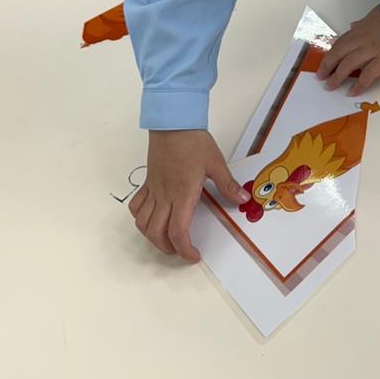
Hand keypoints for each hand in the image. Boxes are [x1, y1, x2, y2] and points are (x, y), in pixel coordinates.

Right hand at [129, 129, 249, 261]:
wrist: (173, 123)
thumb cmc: (194, 142)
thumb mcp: (216, 163)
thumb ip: (227, 184)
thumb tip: (243, 199)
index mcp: (183, 194)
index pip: (178, 232)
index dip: (184, 249)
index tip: (194, 255)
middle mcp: (165, 196)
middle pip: (156, 233)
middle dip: (168, 249)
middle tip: (181, 250)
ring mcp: (153, 190)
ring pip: (142, 223)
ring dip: (152, 237)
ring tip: (166, 238)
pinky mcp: (147, 182)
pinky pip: (136, 205)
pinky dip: (140, 218)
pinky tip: (151, 218)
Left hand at [317, 5, 379, 95]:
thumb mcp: (376, 14)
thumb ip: (363, 23)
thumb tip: (353, 25)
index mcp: (361, 28)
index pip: (341, 42)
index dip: (331, 53)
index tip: (326, 61)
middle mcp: (362, 39)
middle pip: (339, 53)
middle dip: (328, 65)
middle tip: (321, 76)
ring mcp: (371, 50)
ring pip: (348, 64)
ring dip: (337, 76)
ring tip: (330, 86)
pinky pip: (367, 75)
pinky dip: (358, 85)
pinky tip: (351, 92)